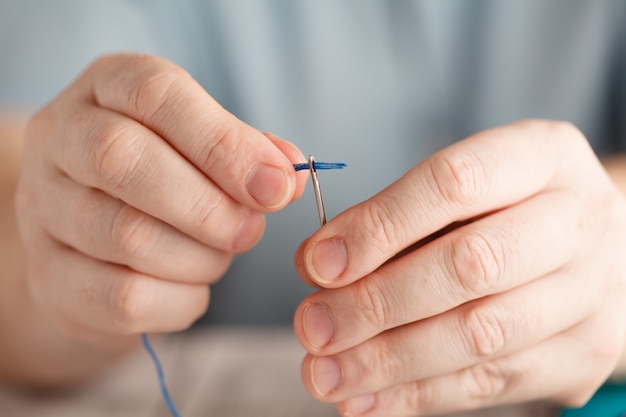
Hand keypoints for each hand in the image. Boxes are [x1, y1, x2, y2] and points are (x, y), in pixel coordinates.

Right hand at [15, 54, 305, 345]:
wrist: (99, 234)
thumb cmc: (165, 175)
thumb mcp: (204, 144)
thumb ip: (249, 151)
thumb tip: (288, 174)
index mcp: (108, 87)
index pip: (157, 96)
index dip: (224, 144)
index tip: (277, 187)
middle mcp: (61, 138)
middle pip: (124, 160)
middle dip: (210, 207)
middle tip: (252, 232)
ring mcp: (43, 208)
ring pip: (127, 236)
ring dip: (200, 257)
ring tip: (220, 255)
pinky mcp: (48, 276)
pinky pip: (121, 297)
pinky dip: (178, 301)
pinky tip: (191, 287)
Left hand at [293, 120, 625, 415]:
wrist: (588, 251)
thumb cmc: (503, 210)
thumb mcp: (457, 192)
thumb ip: (391, 220)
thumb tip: (318, 265)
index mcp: (543, 156)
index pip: (454, 183)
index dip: (379, 226)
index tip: (316, 264)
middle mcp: (580, 220)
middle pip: (472, 265)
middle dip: (377, 302)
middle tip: (311, 326)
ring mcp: (593, 292)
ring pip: (480, 335)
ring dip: (388, 360)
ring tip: (325, 373)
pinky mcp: (585, 354)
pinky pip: (492, 384)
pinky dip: (417, 395)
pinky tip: (365, 400)